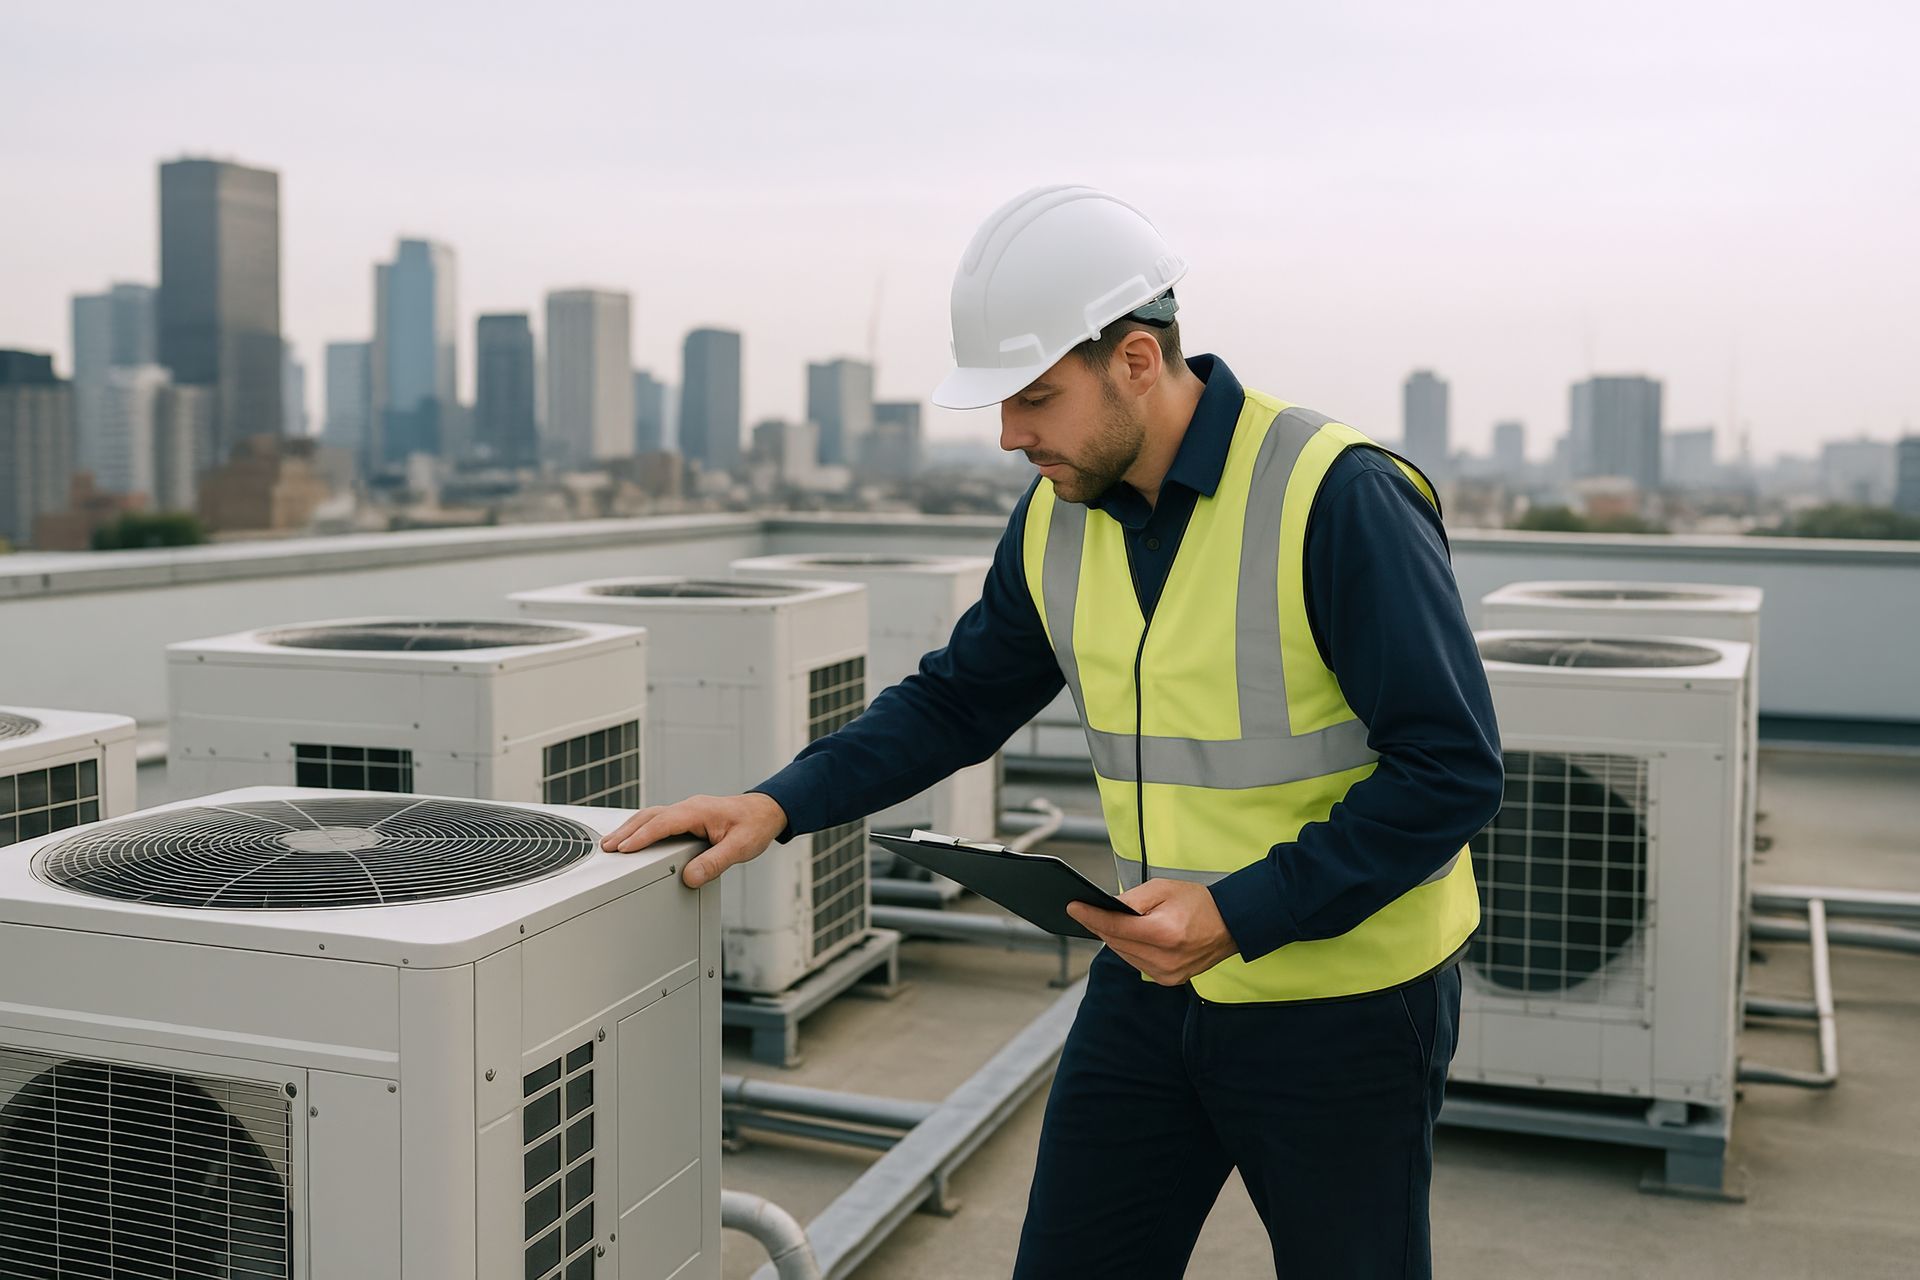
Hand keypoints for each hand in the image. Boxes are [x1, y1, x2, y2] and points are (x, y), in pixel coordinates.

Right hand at [600, 792, 788, 887]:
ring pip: (652, 816)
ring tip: (612, 843)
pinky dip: (642, 827)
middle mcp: (689, 808)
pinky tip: (635, 836)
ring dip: (631, 828)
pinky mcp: (688, 816)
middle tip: (607, 847)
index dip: (642, 836)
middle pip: (650, 817)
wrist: (766, 811)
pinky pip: (659, 819)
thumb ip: (714, 862)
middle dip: (626, 832)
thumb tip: (690, 877)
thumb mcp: (739, 848)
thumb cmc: (755, 826)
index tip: (624, 848)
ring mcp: (688, 810)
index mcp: (698, 811)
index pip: (663, 823)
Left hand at [1066, 879, 1239, 985]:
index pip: (1116, 928)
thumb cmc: (1198, 903)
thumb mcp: (1163, 889)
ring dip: (1113, 939)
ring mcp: (1167, 973)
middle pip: (1117, 943)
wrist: (1230, 925)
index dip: (1091, 917)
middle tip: (1085, 911)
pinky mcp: (1168, 980)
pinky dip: (1129, 950)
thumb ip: (1132, 899)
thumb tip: (1105, 907)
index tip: (1073, 907)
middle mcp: (1165, 959)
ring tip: (1104, 922)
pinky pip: (1137, 964)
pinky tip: (1128, 937)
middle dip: (1100, 926)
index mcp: (1165, 933)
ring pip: (1124, 955)